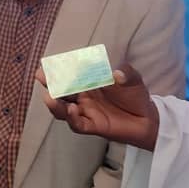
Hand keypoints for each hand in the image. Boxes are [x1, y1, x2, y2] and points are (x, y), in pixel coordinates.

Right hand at [36, 63, 159, 151]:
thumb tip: (116, 73)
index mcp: (88, 81)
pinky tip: (72, 110)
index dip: (60, 68)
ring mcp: (86, 111)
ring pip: (63, 109)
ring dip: (55, 104)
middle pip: (61, 91)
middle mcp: (83, 96)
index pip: (70, 73)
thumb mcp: (133, 79)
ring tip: (49, 97)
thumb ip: (127, 73)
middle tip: (41, 75)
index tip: (50, 61)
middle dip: (50, 83)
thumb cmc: (135, 95)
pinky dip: (72, 118)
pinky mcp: (93, 126)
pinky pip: (78, 125)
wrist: (147, 118)